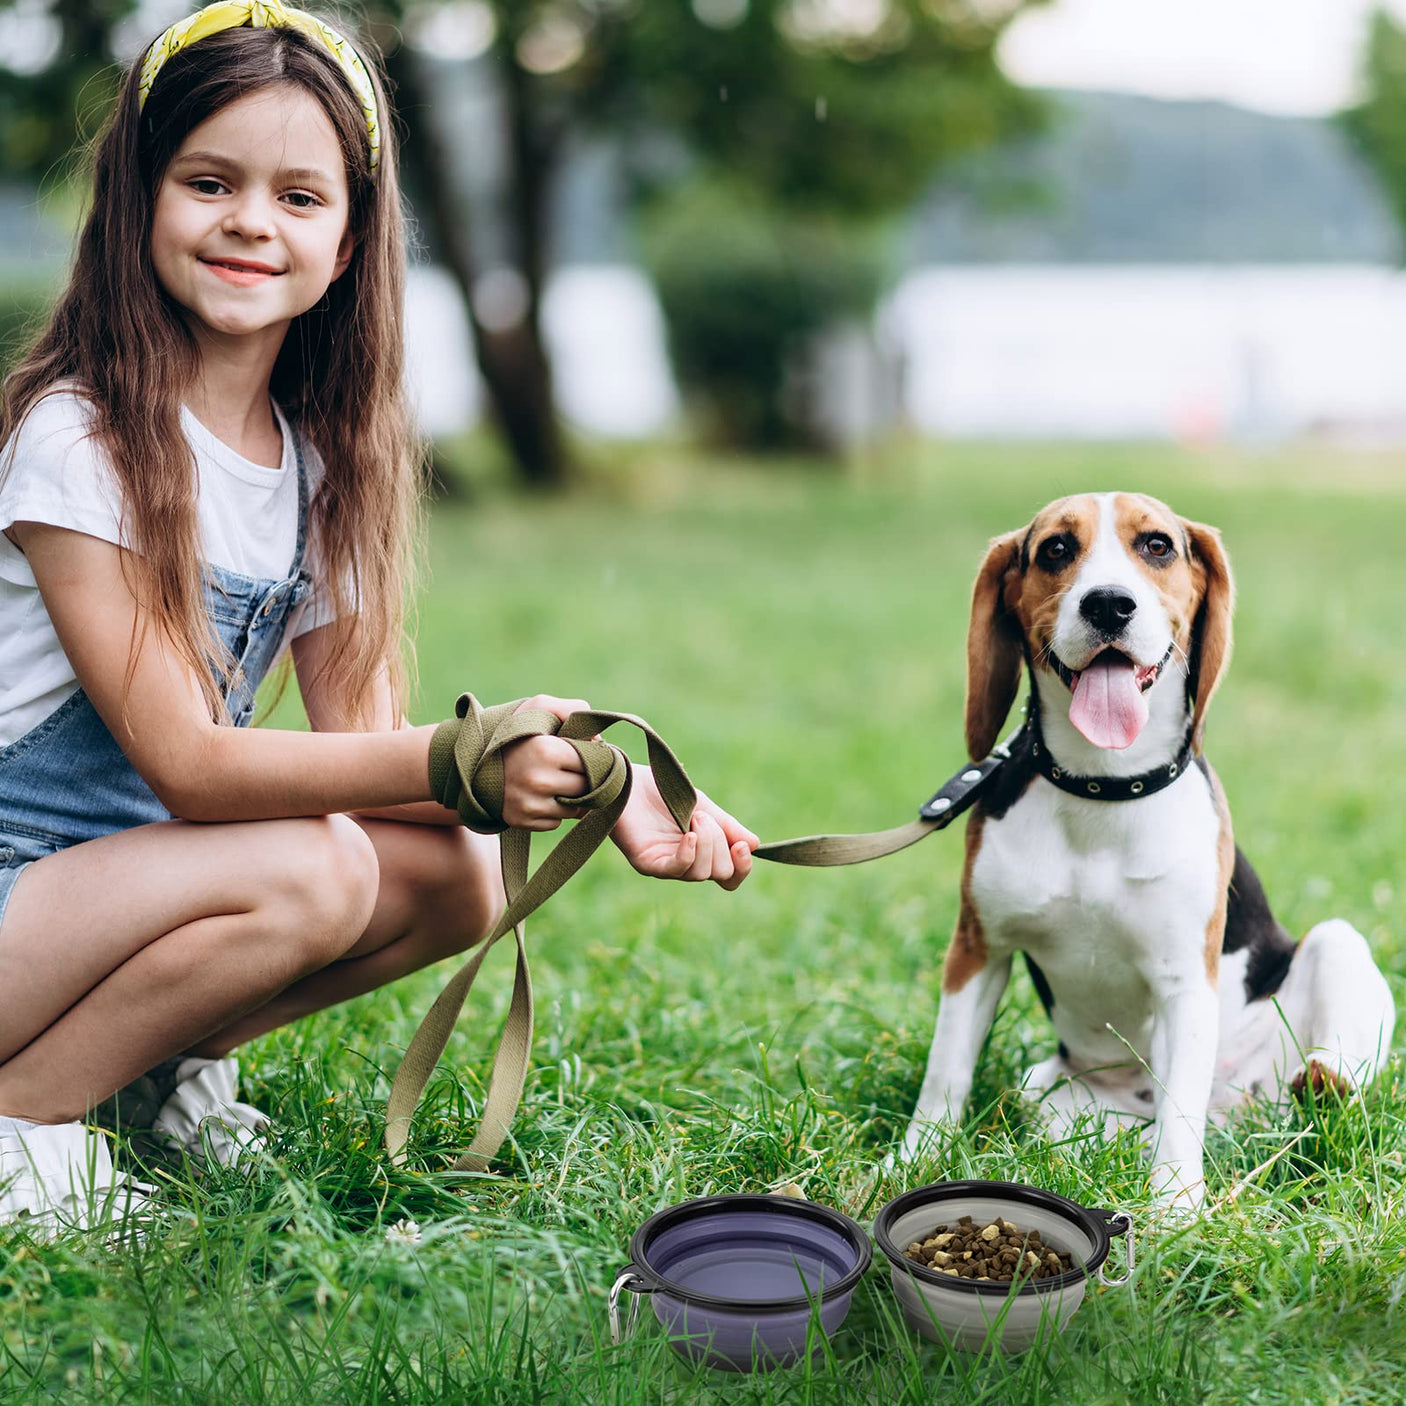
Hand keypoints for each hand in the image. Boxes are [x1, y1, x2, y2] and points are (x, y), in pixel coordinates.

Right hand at [500, 695, 591, 829]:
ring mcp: (530, 804)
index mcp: (547, 750)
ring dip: (569, 798)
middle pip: (586, 788)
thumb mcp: (539, 707)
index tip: (579, 752)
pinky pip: (555, 822)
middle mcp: (539, 780)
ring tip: (550, 781)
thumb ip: (574, 710)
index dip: (589, 757)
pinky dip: (552, 812)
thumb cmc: (514, 732)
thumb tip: (598, 741)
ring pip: (574, 809)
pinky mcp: (523, 821)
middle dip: (581, 779)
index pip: (591, 762)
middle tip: (566, 768)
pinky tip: (538, 796)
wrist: (472, 762)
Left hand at [611, 764, 758, 889]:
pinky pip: (675, 869)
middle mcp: (685, 864)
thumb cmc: (662, 790)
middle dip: (720, 843)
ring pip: (701, 873)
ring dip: (706, 841)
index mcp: (701, 853)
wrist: (628, 779)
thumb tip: (755, 845)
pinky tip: (689, 835)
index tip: (743, 845)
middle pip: (720, 873)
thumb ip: (726, 825)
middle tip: (702, 816)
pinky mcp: (647, 863)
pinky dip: (688, 854)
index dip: (742, 866)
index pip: (730, 876)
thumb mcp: (702, 806)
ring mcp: (666, 866)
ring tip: (694, 816)